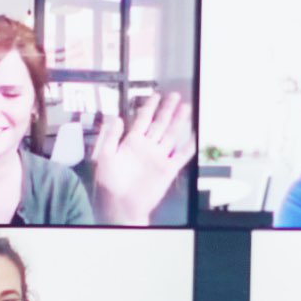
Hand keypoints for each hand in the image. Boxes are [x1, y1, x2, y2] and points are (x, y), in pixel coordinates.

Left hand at [91, 92, 196, 226]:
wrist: (123, 205)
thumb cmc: (111, 185)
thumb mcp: (105, 156)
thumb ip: (112, 137)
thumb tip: (118, 118)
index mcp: (132, 143)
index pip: (143, 119)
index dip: (150, 106)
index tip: (156, 95)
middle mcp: (147, 147)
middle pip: (160, 123)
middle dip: (167, 109)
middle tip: (175, 96)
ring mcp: (158, 157)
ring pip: (171, 134)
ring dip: (179, 121)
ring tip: (186, 108)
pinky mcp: (168, 169)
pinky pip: (181, 155)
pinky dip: (189, 146)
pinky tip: (194, 135)